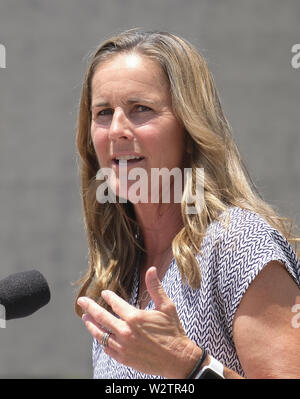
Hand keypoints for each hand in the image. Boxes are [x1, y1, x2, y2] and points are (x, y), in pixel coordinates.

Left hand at [77, 266, 200, 377]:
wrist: (178, 359)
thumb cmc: (173, 331)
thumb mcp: (166, 306)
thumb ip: (155, 287)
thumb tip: (151, 269)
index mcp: (135, 317)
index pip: (115, 303)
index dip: (108, 297)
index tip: (104, 293)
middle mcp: (126, 332)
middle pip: (101, 317)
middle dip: (90, 307)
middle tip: (81, 301)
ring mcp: (123, 346)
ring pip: (101, 334)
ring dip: (91, 324)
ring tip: (85, 318)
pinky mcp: (124, 358)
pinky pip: (107, 348)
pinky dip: (101, 340)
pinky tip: (98, 335)